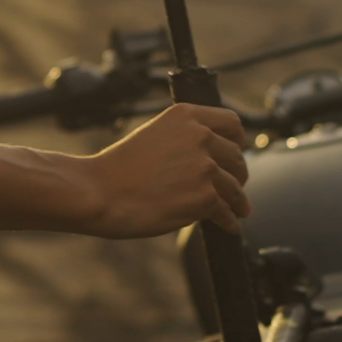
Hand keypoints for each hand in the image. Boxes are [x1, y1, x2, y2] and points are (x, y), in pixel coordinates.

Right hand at [82, 103, 250, 239]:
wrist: (101, 192)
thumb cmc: (120, 168)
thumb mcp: (155, 134)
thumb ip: (184, 138)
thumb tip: (210, 157)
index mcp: (186, 115)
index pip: (231, 122)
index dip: (237, 141)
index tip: (236, 152)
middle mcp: (200, 135)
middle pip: (238, 156)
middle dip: (238, 174)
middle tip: (234, 186)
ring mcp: (205, 166)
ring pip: (236, 187)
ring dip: (239, 202)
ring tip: (239, 210)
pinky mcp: (206, 197)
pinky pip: (228, 212)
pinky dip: (230, 222)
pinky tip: (228, 226)